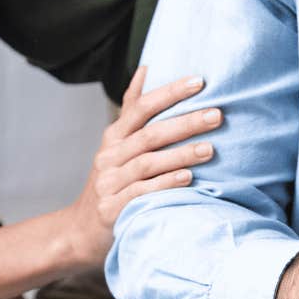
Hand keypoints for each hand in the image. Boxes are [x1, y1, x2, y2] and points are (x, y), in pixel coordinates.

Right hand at [63, 67, 221, 266]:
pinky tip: (188, 178)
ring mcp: (109, 183)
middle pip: (150, 134)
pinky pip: (142, 192)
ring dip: (181, 154)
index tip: (199, 82)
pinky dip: (166, 184)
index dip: (169, 93)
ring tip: (210, 149)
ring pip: (148, 163)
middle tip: (217, 115)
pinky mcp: (112, 208)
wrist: (81, 230)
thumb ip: (132, 109)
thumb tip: (146, 68)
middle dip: (185, 122)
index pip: (141, 107)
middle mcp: (110, 156)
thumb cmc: (111, 181)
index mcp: (114, 136)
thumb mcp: (116, 144)